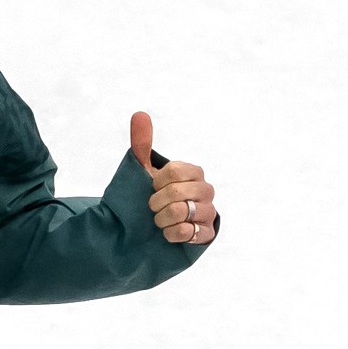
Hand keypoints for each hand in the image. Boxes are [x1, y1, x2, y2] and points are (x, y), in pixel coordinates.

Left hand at [132, 111, 220, 245]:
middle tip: (153, 208)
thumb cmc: (153, 197)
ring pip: (180, 213)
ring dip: (161, 219)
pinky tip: (169, 233)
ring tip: (160, 221)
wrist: (156, 229)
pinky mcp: (206, 234)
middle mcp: (206, 190)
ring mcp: (208, 212)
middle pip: (175, 192)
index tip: (153, 188)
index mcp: (194, 172)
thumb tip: (139, 114)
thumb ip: (142, 144)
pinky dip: (171, 234)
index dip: (155, 183)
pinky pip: (187, 232)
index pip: (173, 172)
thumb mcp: (145, 170)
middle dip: (156, 203)